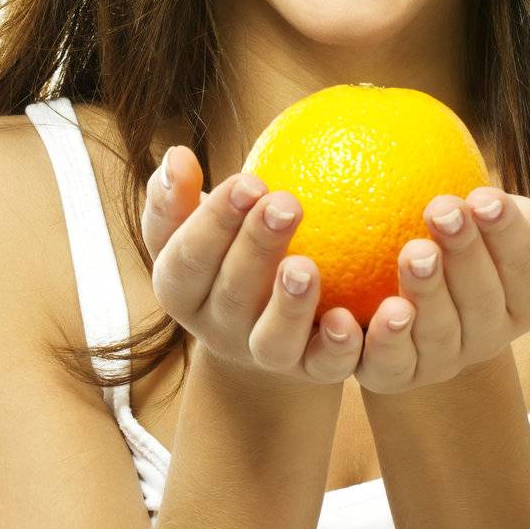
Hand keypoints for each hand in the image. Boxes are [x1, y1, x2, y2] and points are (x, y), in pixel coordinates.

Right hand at [141, 145, 363, 389]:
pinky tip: (352, 319)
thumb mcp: (193, 225)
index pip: (187, 257)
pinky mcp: (310, 372)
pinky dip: (338, 347)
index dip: (213, 221)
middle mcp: (218, 327)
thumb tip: (177, 155)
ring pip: (272, 341)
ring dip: (291, 305)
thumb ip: (177, 195)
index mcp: (181, 289)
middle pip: (232, 293)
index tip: (249, 180)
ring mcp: (264, 355)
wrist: (261, 326)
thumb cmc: (226, 252)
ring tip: (307, 267)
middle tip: (285, 204)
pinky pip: (324, 366)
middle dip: (256, 247)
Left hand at [348, 188, 529, 394]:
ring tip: (412, 253)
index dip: (509, 237)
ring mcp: (438, 361)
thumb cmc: (461, 237)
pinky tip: (363, 312)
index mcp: (522, 303)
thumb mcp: (497, 222)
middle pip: (481, 302)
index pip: (526, 273)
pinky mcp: (391, 374)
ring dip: (425, 293)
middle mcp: (485, 340)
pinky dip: (378, 340)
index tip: (485, 196)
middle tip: (444, 210)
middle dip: (465, 255)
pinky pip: (386, 364)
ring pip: (436, 333)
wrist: (396, 281)